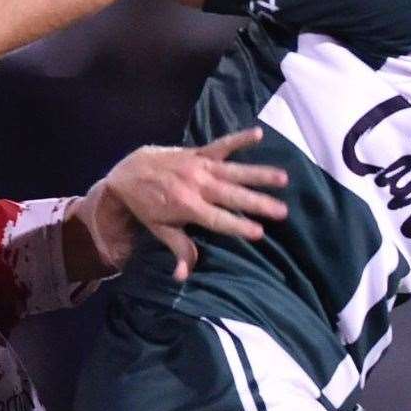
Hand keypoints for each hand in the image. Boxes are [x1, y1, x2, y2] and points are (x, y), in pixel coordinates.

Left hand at [85, 127, 289, 279]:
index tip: (260, 232)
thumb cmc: (147, 206)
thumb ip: (179, 249)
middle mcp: (196, 185)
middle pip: (233, 196)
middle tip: (282, 211)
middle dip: (258, 203)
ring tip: (283, 177)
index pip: (219, 219)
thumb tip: (183, 276)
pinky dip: (239, 139)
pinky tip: (259, 133)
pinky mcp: (197, 153)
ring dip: (259, 174)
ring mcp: (198, 166)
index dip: (239, 226)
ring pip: (234, 171)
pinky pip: (221, 145)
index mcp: (188, 207)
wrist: (127, 174)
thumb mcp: (160, 230)